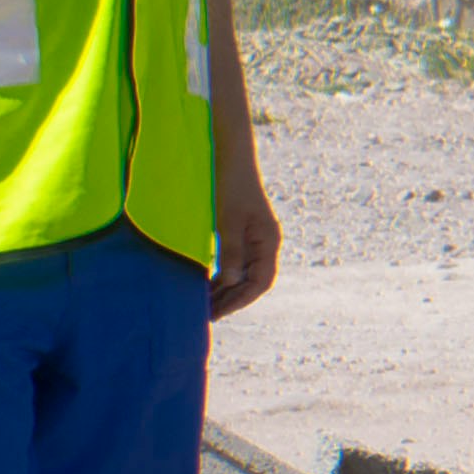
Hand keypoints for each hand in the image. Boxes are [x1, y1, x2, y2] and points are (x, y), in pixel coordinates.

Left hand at [207, 167, 283, 321]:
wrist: (231, 158)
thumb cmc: (230, 186)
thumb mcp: (228, 221)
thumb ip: (231, 252)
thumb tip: (231, 282)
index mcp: (268, 241)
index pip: (261, 282)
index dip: (241, 300)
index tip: (219, 312)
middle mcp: (265, 244)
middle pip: (253, 282)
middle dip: (232, 300)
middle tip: (208, 315)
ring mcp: (255, 239)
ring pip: (244, 274)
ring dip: (227, 290)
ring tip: (204, 304)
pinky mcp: (242, 234)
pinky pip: (236, 263)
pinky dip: (222, 276)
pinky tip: (206, 284)